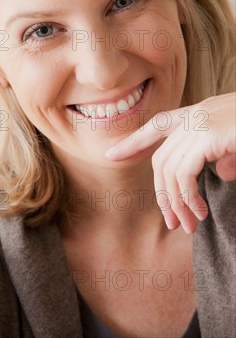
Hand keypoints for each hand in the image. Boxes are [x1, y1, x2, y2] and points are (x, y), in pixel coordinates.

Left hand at [105, 92, 235, 233]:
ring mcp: (200, 123)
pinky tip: (200, 212)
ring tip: (187, 225)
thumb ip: (225, 156)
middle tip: (172, 221)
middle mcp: (195, 115)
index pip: (157, 125)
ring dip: (175, 202)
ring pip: (169, 169)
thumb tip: (218, 174)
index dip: (134, 140)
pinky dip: (187, 197)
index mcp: (200, 112)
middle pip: (161, 157)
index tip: (112, 154)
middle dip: (162, 192)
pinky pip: (183, 173)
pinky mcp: (208, 135)